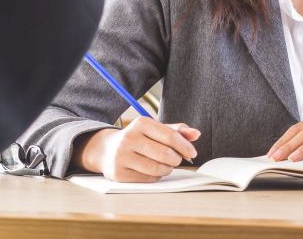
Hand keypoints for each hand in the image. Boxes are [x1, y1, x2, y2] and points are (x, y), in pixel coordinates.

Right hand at [74, 117, 199, 182]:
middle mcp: (129, 138)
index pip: (170, 136)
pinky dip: (155, 176)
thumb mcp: (154, 130)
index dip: (185, 146)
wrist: (106, 149)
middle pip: (166, 154)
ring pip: (158, 169)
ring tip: (164, 164)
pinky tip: (150, 169)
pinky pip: (148, 179)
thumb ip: (176, 131)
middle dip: (176, 159)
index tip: (192, 153)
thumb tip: (196, 134)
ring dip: (167, 169)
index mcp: (140, 123)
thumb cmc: (137, 139)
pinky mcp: (119, 173)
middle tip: (176, 159)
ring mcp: (122, 156)